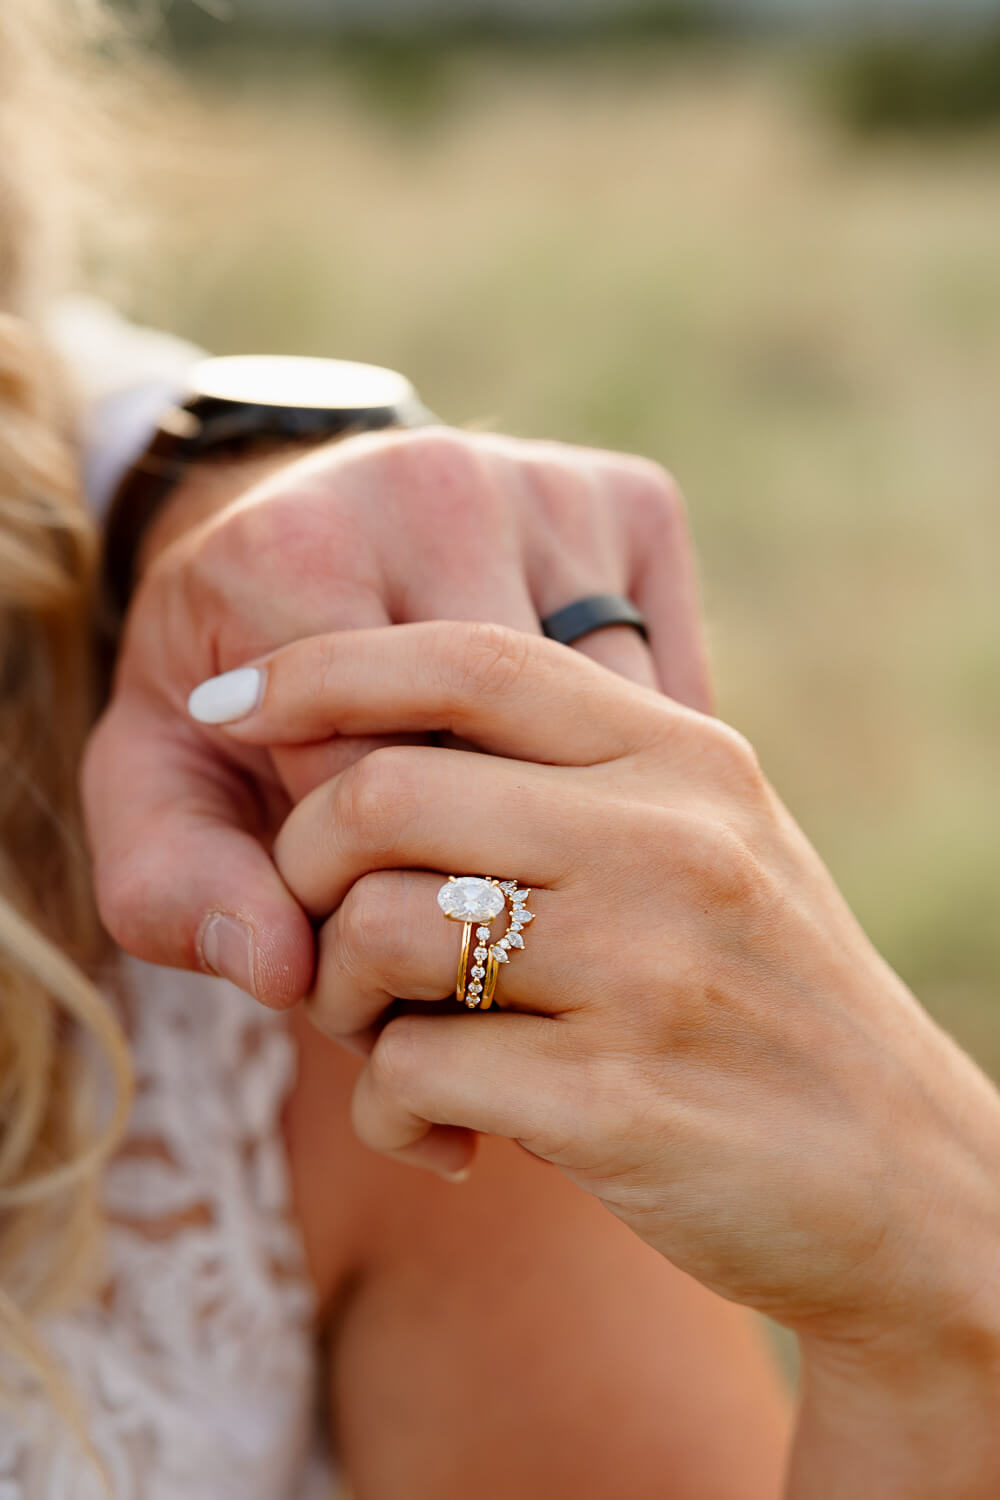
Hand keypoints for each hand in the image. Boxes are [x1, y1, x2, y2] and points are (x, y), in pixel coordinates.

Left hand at [83, 427, 707, 1004]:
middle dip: (470, 855)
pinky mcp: (637, 500)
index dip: (359, 889)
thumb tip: (281, 967)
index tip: (344, 921)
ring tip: (512, 861)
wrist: (291, 520)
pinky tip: (580, 790)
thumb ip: (177, 885)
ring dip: (565, 815)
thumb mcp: (154, 786)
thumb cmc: (221, 679)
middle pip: (495, 749)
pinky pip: (665, 684)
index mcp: (297, 550)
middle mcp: (437, 490)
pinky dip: (630, 758)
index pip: (362, 779)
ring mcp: (551, 486)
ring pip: (600, 725)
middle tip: (435, 901)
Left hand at [194, 621, 999, 1494]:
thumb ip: (571, 782)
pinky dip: (386, 1109)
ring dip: (336, 997)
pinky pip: (409, 1072)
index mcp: (681, 754)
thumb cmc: (763, 1002)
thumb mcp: (706, 851)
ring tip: (386, 1039)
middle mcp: (670, 836)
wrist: (905, 1181)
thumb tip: (377, 745)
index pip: (466, 659)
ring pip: (378, 931)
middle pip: (379, 793)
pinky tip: (443, 1135)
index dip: (321, 669)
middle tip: (322, 935)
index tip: (227, 705)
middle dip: (302, 869)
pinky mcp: (621, 1098)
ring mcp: (650, 965)